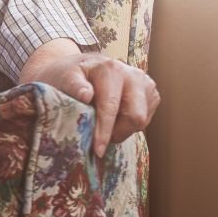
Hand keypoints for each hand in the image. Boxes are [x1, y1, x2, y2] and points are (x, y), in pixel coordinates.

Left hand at [35, 53, 159, 155]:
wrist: (84, 67)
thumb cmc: (72, 76)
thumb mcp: (65, 78)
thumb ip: (74, 86)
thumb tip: (86, 95)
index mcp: (111, 70)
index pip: (111, 107)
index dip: (104, 131)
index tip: (98, 150)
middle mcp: (133, 75)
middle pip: (135, 116)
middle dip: (117, 133)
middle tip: (100, 139)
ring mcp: (146, 84)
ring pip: (142, 121)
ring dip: (123, 130)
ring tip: (105, 125)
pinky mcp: (151, 94)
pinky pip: (146, 121)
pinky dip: (130, 126)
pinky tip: (116, 118)